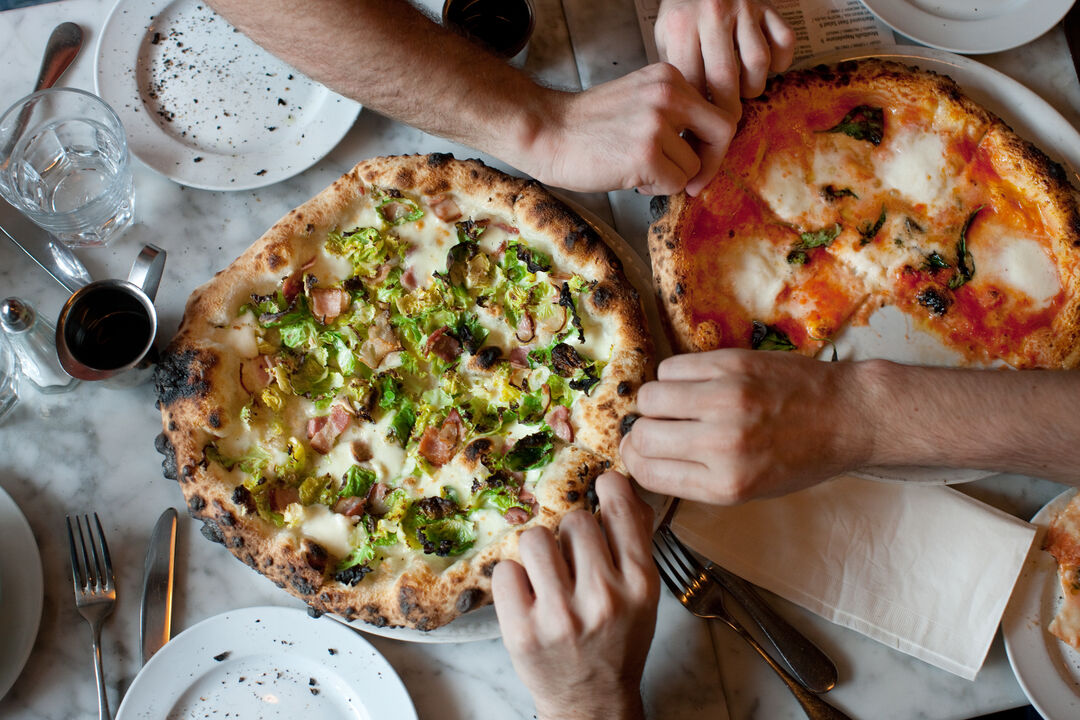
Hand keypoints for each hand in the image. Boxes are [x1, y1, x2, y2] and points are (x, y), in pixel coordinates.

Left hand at [492, 471, 659, 719]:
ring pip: (535, 539)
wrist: (591, 701)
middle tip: (571, 557)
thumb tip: (619, 486)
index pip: (621, 512)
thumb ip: (635, 541)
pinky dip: (513, 579)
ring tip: (546, 574)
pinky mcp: (521, 630)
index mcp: (639, 584)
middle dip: (569, 533)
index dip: (608, 487)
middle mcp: (602, 598)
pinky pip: (505, 570)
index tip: (601, 485)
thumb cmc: (617, 642)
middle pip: (574, 521)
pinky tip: (528, 595)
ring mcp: (559, 616)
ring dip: (538, 551)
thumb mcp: (643, 595)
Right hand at [526, 63, 738, 195]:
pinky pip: (674, 184)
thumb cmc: (587, 125)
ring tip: (640, 171)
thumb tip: (706, 150)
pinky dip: (655, 189)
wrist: (547, 132)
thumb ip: (673, 114)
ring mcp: (658, 124)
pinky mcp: (647, 155)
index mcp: (668, 77)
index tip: (698, 157)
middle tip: (692, 180)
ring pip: (694, 166)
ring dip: (671, 178)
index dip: (712, 141)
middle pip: (722, 132)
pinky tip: (631, 178)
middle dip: (711, 162)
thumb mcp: (639, 101)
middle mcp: (668, 94)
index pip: (717, 109)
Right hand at [621, 349, 872, 503]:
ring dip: (656, 402)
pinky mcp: (731, 364)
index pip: (646, 472)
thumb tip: (643, 457)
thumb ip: (696, 478)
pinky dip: (674, 377)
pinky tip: (695, 384)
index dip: (636, 461)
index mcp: (726, 485)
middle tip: (660, 428)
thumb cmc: (801, 457)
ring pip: (650, 397)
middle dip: (643, 433)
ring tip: (679, 404)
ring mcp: (726, 399)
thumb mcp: (751, 489)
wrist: (848, 415)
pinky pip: (672, 368)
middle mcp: (722, 444)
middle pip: (642, 435)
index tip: (642, 452)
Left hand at [655, 0, 795, 112]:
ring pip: (758, 62)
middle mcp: (713, 13)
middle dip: (727, 110)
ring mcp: (744, 7)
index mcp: (681, 25)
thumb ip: (676, 71)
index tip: (701, 126)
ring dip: (752, 86)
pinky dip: (781, 62)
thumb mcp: (665, 36)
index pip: (693, 82)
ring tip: (742, 90)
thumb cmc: (683, 12)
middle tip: (726, 121)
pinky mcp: (767, 5)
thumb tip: (687, 118)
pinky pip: (785, 41)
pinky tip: (767, 68)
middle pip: (726, 78)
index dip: (698, 111)